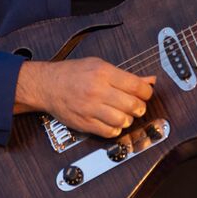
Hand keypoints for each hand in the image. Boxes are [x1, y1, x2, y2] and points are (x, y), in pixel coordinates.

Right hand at [14, 57, 154, 137]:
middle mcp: (97, 91)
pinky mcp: (84, 123)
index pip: (136, 86)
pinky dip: (116, 129)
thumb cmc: (73, 73)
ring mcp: (90, 109)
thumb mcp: (99, 65)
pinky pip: (109, 132)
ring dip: (128, 119)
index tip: (146, 94)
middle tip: (137, 106)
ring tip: (124, 114)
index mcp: (103, 73)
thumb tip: (149, 81)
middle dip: (139, 107)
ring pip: (122, 120)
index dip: (147, 92)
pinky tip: (113, 122)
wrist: (47, 85)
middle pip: (132, 105)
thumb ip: (125, 75)